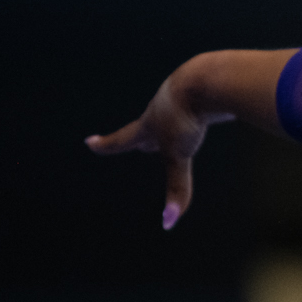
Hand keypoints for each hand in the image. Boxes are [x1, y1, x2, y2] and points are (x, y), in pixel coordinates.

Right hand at [85, 61, 233, 229]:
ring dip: (177, 124)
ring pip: (176, 116)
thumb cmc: (187, 115)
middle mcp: (162, 109)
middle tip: (142, 146)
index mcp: (149, 123)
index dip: (107, 145)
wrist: (211, 78)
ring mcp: (183, 99)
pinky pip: (201, 108)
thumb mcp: (180, 155)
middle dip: (146, 140)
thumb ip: (177, 188)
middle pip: (150, 129)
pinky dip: (202, 114)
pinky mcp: (204, 94)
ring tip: (183, 127)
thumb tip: (168, 222)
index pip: (123, 139)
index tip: (90, 142)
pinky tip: (210, 113)